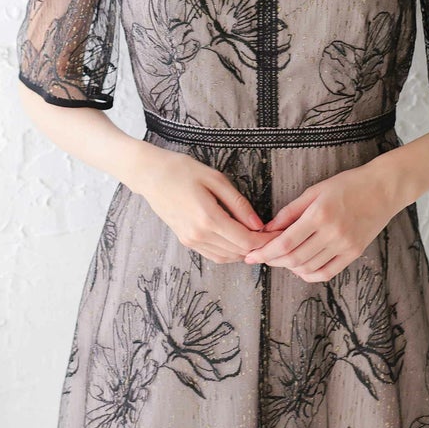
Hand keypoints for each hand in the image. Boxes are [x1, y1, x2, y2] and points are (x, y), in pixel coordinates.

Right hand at [134, 147, 267, 263]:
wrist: (150, 175)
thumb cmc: (182, 170)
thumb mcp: (215, 179)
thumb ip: (238, 203)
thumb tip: (258, 224)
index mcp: (208, 218)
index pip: (245, 240)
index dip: (265, 240)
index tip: (278, 234)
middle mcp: (199, 234)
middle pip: (238, 251)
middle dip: (259, 247)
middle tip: (274, 236)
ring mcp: (191, 240)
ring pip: (226, 257)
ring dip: (244, 252)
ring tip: (259, 239)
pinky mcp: (186, 241)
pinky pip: (213, 255)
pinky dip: (229, 252)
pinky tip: (238, 241)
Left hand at [243, 164, 400, 283]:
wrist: (383, 189)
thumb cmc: (347, 185)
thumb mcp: (315, 190)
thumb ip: (290, 211)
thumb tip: (267, 229)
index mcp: (320, 215)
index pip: (286, 242)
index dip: (265, 252)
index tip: (251, 255)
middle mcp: (332, 233)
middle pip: (294, 259)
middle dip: (273, 261)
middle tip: (261, 258)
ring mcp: (345, 246)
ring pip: (309, 268)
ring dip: (289, 267)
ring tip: (280, 259)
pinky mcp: (354, 253)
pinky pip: (327, 273)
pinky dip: (309, 274)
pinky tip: (300, 267)